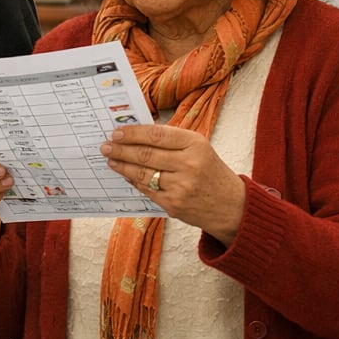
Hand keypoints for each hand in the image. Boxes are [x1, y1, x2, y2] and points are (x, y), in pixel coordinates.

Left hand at [101, 124, 247, 242]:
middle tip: (106, 146)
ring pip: (142, 173)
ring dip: (122, 166)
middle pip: (145, 154)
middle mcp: (189, 164)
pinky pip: (146, 190)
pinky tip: (125, 174)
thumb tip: (135, 133)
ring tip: (110, 159)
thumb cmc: (210, 171)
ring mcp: (181, 186)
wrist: (232, 206)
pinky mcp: (174, 204)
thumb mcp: (199, 148)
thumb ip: (171, 140)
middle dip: (121, 149)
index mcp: (196, 144)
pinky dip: (133, 181)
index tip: (116, 132)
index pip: (157, 135)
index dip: (133, 133)